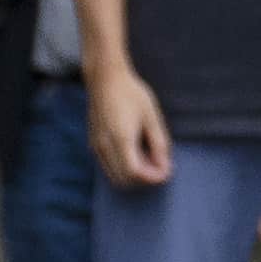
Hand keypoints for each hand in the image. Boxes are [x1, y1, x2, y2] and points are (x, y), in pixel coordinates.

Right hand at [85, 53, 174, 191]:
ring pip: (114, 177)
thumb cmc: (132, 94)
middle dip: (144, 180)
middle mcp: (105, 146)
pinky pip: (108, 167)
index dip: (152, 178)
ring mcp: (96, 146)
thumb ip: (159, 143)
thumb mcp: (152, 117)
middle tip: (160, 166)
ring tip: (150, 160)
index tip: (167, 172)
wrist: (105, 80)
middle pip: (123, 181)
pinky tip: (138, 154)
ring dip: (133, 176)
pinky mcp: (94, 144)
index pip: (135, 173)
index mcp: (121, 138)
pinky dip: (123, 169)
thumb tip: (165, 167)